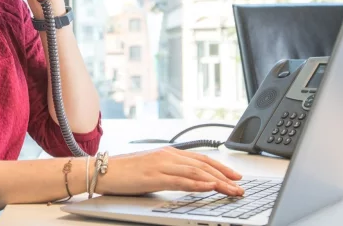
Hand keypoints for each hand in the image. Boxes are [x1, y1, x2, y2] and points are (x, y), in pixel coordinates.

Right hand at [96, 147, 244, 196]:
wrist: (102, 170)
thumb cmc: (124, 172)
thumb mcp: (151, 169)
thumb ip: (169, 172)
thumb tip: (186, 179)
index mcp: (168, 153)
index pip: (201, 159)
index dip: (221, 167)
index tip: (235, 176)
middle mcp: (167, 156)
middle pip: (203, 165)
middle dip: (225, 175)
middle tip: (240, 186)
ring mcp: (161, 165)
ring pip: (196, 172)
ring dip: (217, 181)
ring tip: (232, 190)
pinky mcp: (154, 177)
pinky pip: (180, 180)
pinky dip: (197, 183)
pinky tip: (208, 187)